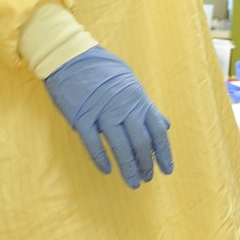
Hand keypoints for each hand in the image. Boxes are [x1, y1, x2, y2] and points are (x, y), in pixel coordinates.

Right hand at [44, 46, 172, 187]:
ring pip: (120, 146)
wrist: (72, 57)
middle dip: (146, 164)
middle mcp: (124, 108)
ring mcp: (102, 113)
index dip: (163, 153)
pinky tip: (107, 170)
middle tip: (147, 179)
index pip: (157, 131)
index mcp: (138, 100)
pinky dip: (100, 159)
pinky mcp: (82, 117)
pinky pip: (93, 143)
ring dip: (128, 167)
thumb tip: (164, 125)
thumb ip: (147, 107)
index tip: (167, 169)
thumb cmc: (103, 71)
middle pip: (140, 143)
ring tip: (133, 183)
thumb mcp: (131, 84)